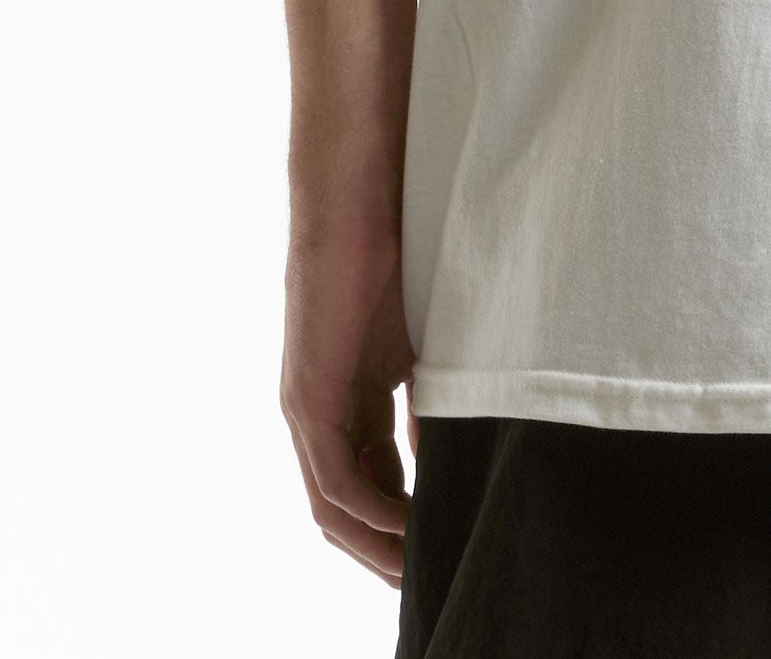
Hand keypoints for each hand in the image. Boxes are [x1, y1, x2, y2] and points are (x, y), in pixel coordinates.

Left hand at [280, 213, 414, 585]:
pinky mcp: (307, 396)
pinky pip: (334, 479)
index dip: (408, 524)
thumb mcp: (429, 340)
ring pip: (335, 507)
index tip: (449, 544)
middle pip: (348, 510)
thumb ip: (437, 396)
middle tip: (434, 578)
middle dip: (391, 551)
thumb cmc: (398, 246)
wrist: (359, 192)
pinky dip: (369, 510)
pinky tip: (406, 526)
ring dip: (376, 546)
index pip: (374, 485)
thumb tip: (464, 453)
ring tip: (421, 569)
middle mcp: (322, 413)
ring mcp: (310, 407)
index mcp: (353, 399)